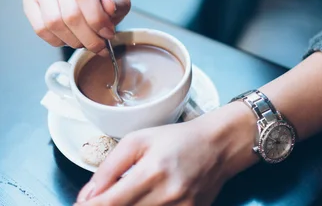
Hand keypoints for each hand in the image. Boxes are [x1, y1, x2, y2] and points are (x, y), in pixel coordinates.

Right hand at [23, 0, 130, 52]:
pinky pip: (40, 29)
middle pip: (70, 14)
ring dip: (73, 41)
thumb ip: (118, 2)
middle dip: (88, 37)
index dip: (97, 19)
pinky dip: (57, 40)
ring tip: (85, 42)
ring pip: (54, 23)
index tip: (108, 34)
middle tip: (99, 46)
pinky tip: (69, 38)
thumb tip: (108, 7)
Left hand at [75, 103, 256, 205]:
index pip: (110, 203)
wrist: (216, 147)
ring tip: (128, 195)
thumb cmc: (177, 140)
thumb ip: (110, 167)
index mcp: (152, 172)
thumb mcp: (139, 140)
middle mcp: (167, 197)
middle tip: (102, 200)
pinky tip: (144, 202)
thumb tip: (87, 196)